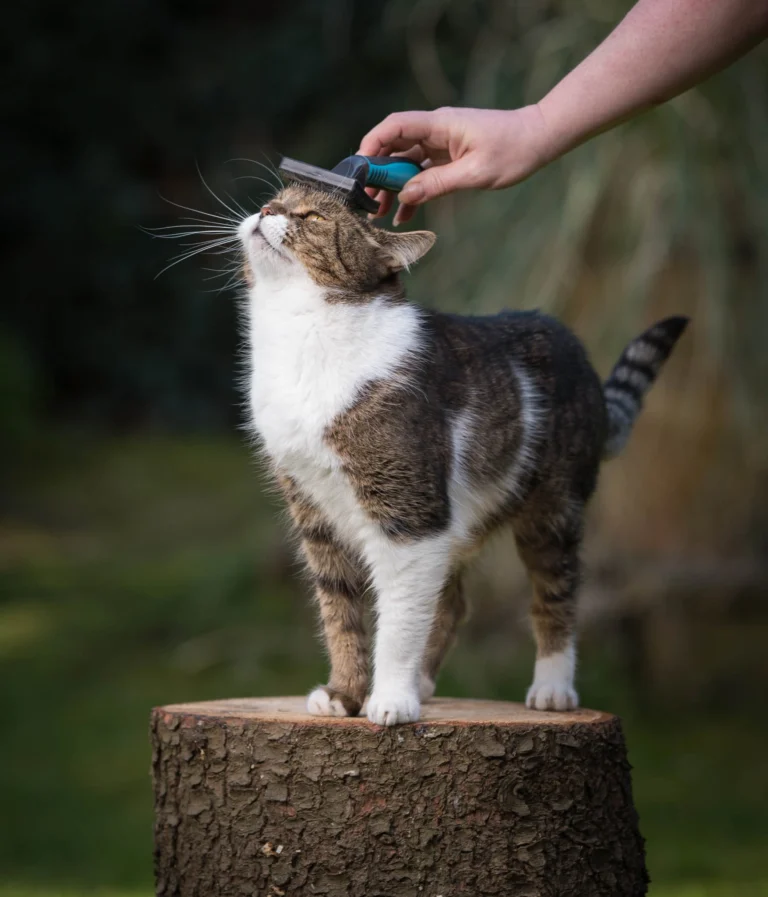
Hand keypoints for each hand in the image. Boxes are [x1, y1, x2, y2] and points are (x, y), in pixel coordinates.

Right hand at [358, 105, 550, 223]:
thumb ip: (437, 183)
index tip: (360, 170)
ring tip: (380, 213)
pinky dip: (412, 191)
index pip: (394, 127)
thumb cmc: (513, 150)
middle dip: (377, 174)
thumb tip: (405, 195)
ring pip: (405, 163)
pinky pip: (422, 173)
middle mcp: (435, 131)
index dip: (372, 144)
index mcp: (439, 124)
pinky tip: (404, 213)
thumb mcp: (475, 173)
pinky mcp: (447, 156)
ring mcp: (440, 144)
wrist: (539, 140)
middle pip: (394, 147)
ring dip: (392, 187)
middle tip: (367, 201)